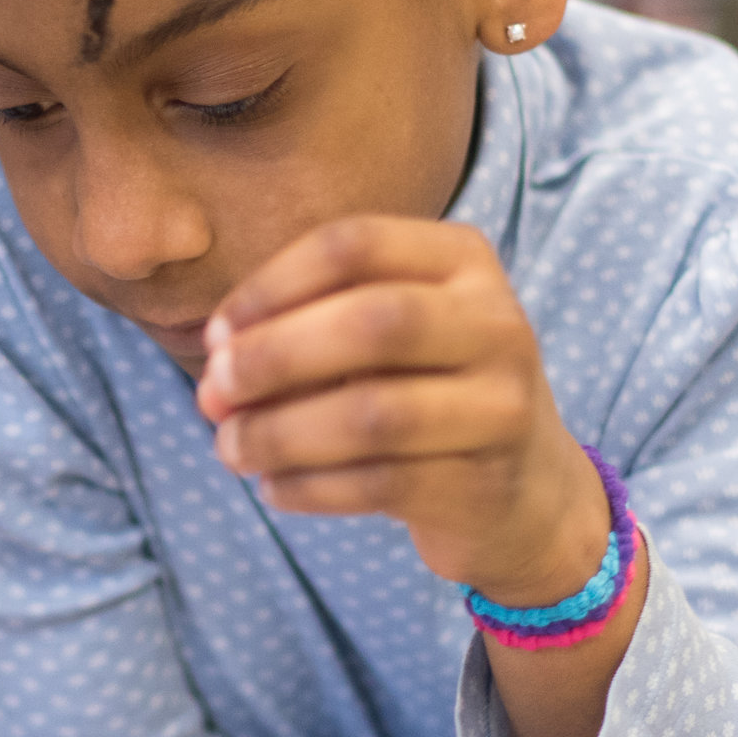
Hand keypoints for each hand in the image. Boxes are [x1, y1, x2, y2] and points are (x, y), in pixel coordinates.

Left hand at [193, 217, 600, 601]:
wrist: (526, 491)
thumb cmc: (428, 393)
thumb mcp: (389, 336)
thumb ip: (308, 328)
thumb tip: (218, 362)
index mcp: (463, 259)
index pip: (354, 245)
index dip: (271, 285)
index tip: (215, 334)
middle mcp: (496, 322)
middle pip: (373, 322)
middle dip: (275, 357)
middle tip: (211, 393)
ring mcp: (501, 406)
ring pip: (374, 414)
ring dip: (280, 433)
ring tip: (230, 449)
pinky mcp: (485, 483)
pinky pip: (379, 483)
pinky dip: (310, 486)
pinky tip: (273, 486)